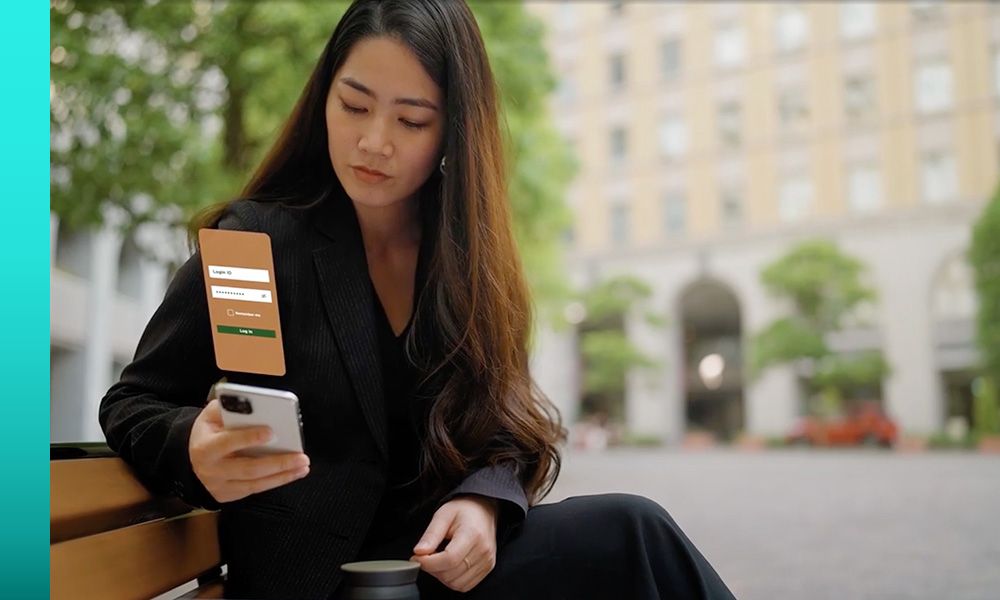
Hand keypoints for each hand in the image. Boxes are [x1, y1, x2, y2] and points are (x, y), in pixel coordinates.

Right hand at [188, 399, 309, 502]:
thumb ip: (229, 408)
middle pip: (248, 468)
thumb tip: (254, 405)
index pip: (227, 442)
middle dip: (277, 463)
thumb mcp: (210, 415)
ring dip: (283, 476)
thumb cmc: (208, 431)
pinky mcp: (228, 495)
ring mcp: (219, 486)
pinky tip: (292, 473)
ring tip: (303, 466)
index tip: (271, 432)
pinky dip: (276, 481)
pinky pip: (255, 489)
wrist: (191, 457)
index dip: (249, 438)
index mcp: (205, 447)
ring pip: (255, 483)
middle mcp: (211, 470)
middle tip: (301, 456)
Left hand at [410, 496, 497, 592]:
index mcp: (472, 534)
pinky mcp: (487, 568)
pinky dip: (452, 580)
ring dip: (441, 576)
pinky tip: (448, 566)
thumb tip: (419, 552)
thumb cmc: (464, 510)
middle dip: (432, 568)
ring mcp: (487, 561)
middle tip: (426, 556)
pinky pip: (465, 585)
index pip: (449, 559)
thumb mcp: (443, 515)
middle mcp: (483, 550)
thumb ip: (431, 535)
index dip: (429, 563)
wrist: (483, 509)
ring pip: (457, 583)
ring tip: (438, 559)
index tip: (417, 557)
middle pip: (451, 574)